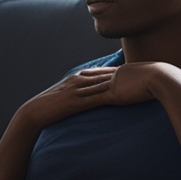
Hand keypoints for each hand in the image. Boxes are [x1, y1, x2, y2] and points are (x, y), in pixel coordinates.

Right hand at [13, 62, 171, 129]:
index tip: (138, 66)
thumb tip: (98, 98)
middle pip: (108, 72)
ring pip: (104, 82)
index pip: (105, 71)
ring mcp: (78, 89)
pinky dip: (108, 95)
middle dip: (127, 71)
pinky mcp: (76, 100)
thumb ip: (84, 96)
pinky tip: (121, 95)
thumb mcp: (69, 98)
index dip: (122, 69)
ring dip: (121, 81)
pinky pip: (95, 96)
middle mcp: (80, 79)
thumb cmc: (52, 107)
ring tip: (140, 79)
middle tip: (145, 67)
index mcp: (80, 77)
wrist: (35, 112)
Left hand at [75, 62, 166, 106]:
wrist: (164, 79)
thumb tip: (154, 83)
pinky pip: (95, 99)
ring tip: (67, 93)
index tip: (84, 72)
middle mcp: (116, 75)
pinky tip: (75, 105)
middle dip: (80, 79)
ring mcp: (113, 84)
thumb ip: (150, 81)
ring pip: (91, 88)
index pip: (105, 72)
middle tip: (68, 78)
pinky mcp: (113, 95)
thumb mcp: (155, 78)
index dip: (93, 72)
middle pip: (93, 77)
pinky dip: (84, 102)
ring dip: (78, 92)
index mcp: (124, 71)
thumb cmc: (165, 80)